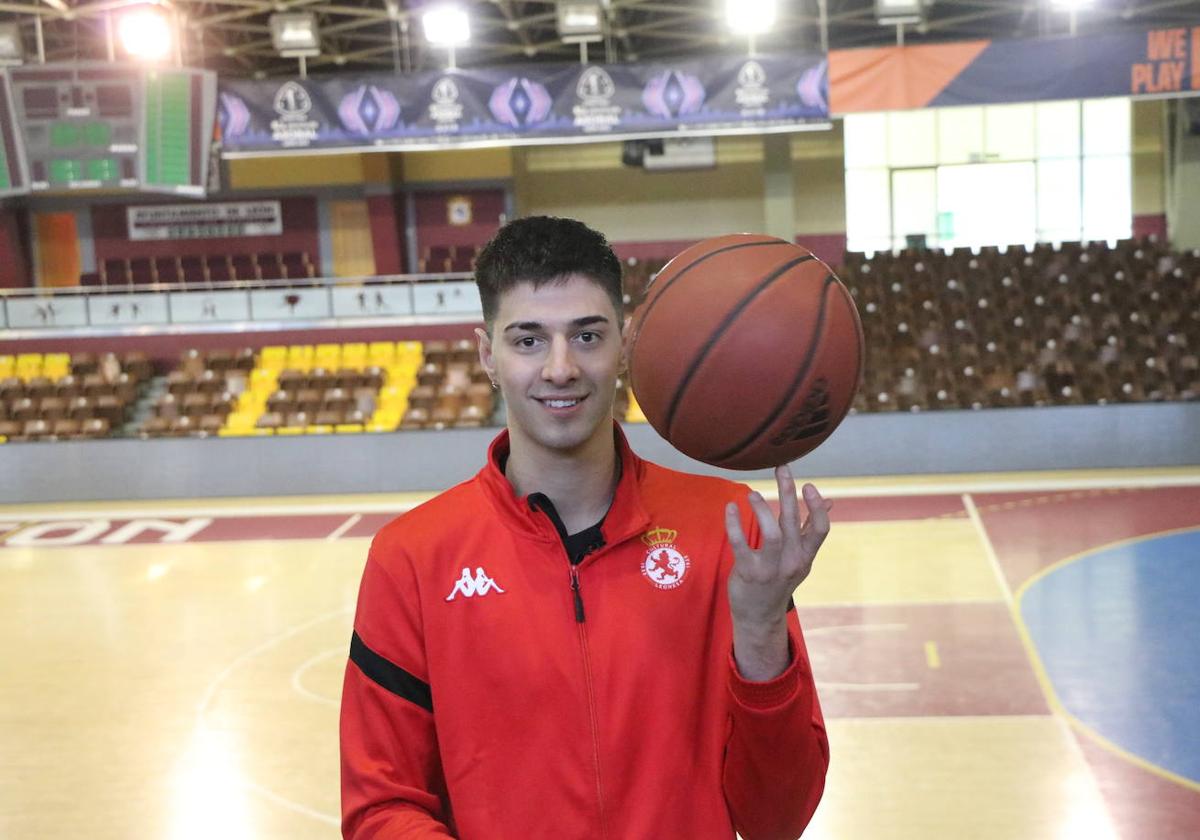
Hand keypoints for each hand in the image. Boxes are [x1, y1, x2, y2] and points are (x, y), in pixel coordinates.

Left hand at [724, 465, 831, 679]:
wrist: (759, 615)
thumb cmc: (779, 579)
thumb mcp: (800, 558)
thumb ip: (809, 529)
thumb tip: (830, 502)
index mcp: (806, 556)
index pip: (820, 529)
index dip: (816, 506)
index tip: (809, 485)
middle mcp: (792, 562)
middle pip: (793, 522)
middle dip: (788, 492)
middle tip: (782, 468)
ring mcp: (771, 569)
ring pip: (772, 533)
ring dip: (762, 509)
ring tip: (753, 494)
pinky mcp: (748, 572)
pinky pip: (741, 543)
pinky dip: (734, 524)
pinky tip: (731, 508)